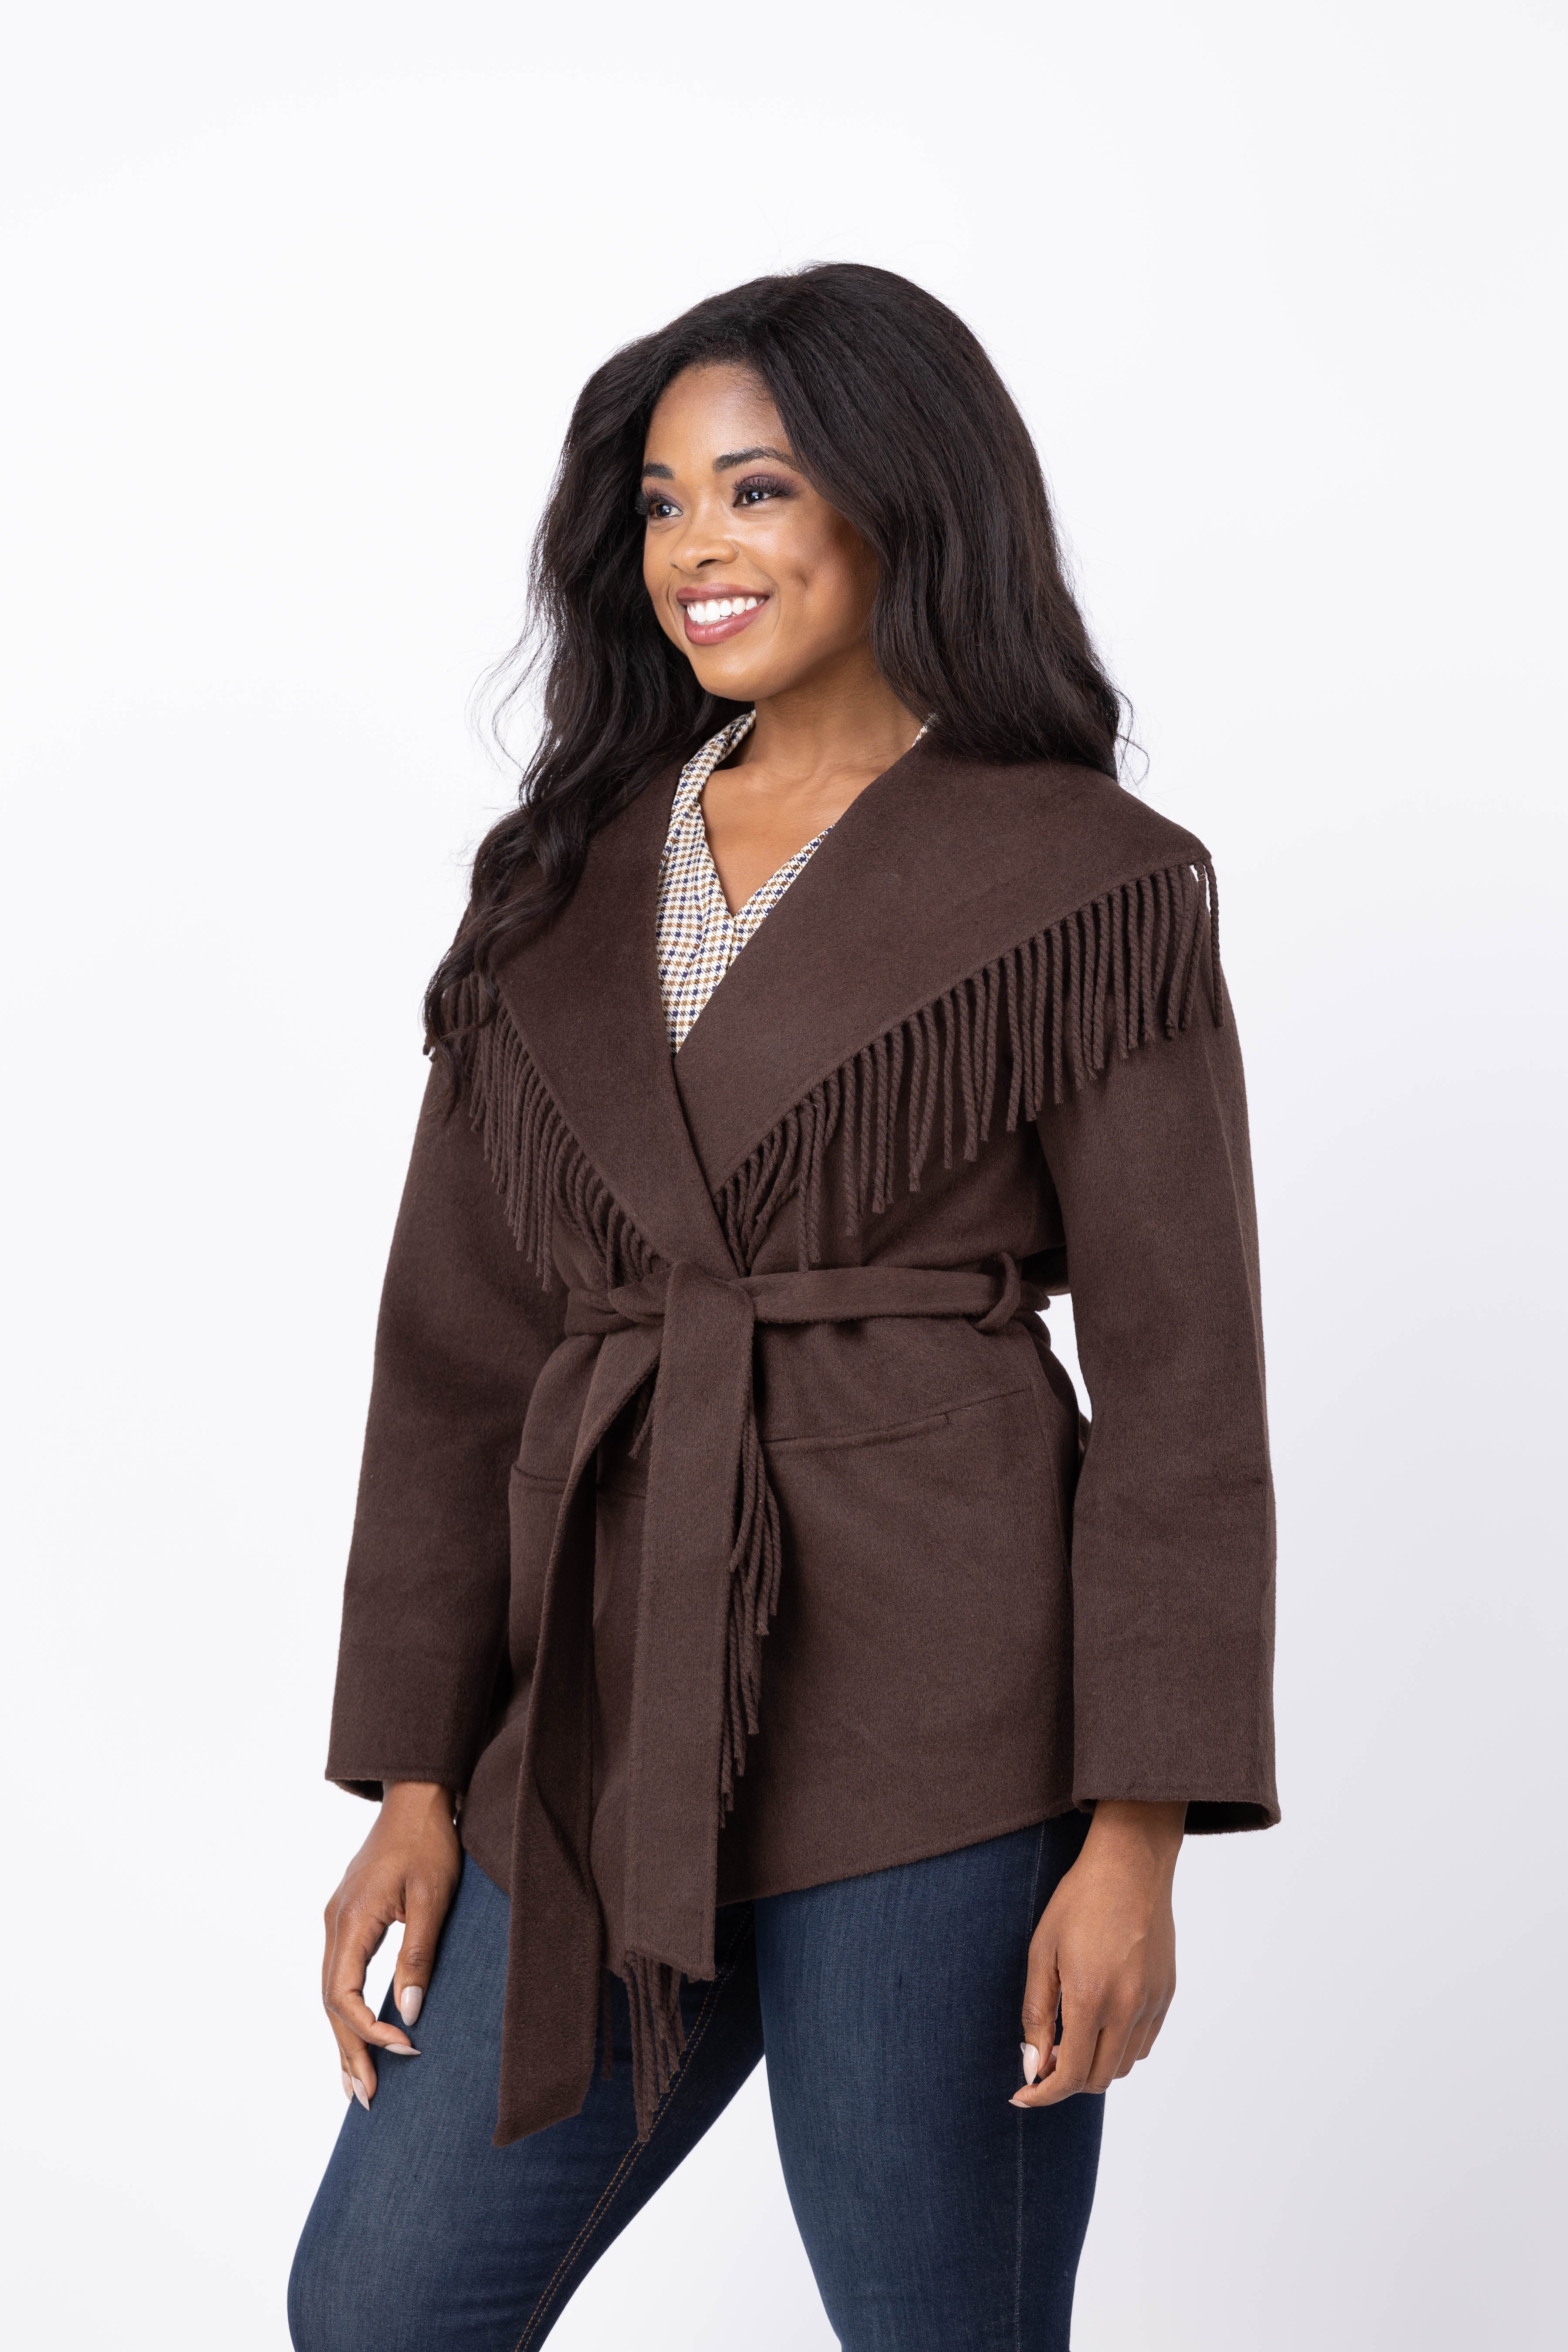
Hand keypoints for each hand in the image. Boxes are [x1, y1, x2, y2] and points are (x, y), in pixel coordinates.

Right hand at [321, 1780, 460, 2106]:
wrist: (417, 1799)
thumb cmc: (429, 1842)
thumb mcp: (433, 1898)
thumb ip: (418, 1954)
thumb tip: (409, 2012)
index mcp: (351, 1919)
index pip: (344, 1993)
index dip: (369, 2029)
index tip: (405, 2048)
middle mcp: (334, 1924)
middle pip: (330, 2002)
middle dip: (348, 2051)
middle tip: (367, 2099)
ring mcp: (337, 1922)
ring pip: (331, 1993)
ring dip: (345, 2038)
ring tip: (356, 2086)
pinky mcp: (348, 1921)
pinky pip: (339, 1976)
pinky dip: (346, 2012)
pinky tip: (357, 2037)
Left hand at [1012, 1800, 1183, 2106]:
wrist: (1131, 1865)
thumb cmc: (1078, 1902)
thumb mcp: (1041, 1952)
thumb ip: (1037, 2014)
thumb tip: (1034, 2066)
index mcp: (1091, 1998)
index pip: (1071, 2075)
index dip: (1044, 2094)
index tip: (1023, 2094)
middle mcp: (1128, 2007)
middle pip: (1099, 2078)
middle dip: (1067, 2081)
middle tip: (1044, 2061)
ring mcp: (1153, 2002)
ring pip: (1125, 2066)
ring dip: (1095, 2066)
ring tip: (1071, 2040)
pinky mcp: (1167, 1994)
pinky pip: (1144, 2043)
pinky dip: (1120, 2048)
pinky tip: (1101, 2023)